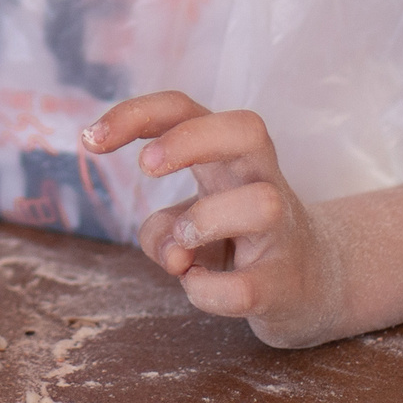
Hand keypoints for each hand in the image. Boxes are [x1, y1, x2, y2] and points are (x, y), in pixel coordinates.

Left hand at [82, 91, 345, 347]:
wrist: (313, 283)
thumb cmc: (236, 239)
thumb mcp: (188, 224)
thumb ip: (163, 230)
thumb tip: (173, 252)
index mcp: (228, 155)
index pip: (185, 109)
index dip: (136, 115)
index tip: (89, 139)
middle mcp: (261, 180)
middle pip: (247, 128)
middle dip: (189, 140)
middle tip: (145, 166)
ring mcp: (281, 231)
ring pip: (260, 203)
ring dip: (203, 223)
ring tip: (182, 248)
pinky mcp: (284, 284)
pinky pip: (246, 286)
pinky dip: (208, 292)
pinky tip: (198, 287)